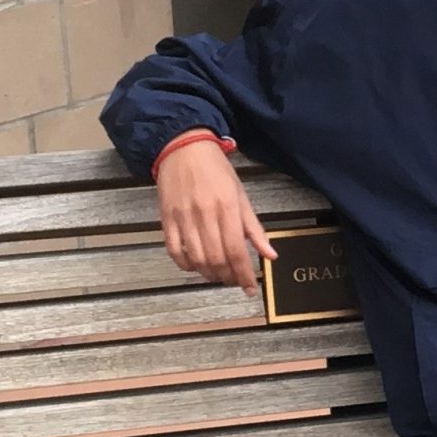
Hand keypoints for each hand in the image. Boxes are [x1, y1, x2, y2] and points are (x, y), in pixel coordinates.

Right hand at [155, 138, 276, 295]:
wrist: (183, 148)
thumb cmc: (215, 170)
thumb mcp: (241, 195)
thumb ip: (254, 228)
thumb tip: (270, 255)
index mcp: (227, 207)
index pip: (237, 250)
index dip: (244, 274)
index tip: (250, 288)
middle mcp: (205, 214)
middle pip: (216, 259)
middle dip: (228, 276)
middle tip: (234, 280)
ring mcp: (183, 217)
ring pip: (196, 258)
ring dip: (208, 274)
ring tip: (218, 275)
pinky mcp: (167, 218)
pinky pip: (174, 250)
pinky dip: (185, 264)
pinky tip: (195, 266)